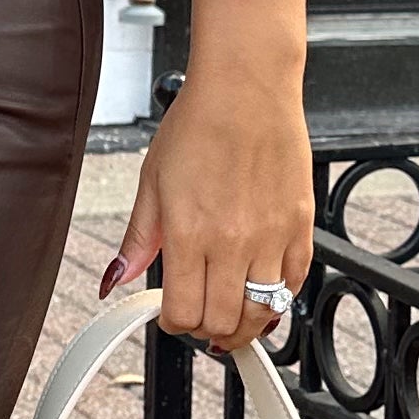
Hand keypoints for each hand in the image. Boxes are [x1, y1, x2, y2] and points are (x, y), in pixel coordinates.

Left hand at [101, 66, 312, 350]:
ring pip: (262, 313)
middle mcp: (232, 242)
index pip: (182, 313)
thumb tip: (117, 280)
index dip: (173, 323)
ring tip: (230, 314)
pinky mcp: (301, 225)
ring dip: (243, 323)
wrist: (247, 88)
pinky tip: (261, 288)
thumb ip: (137, 240)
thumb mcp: (152, 183)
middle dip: (205, 330)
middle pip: (222, 322)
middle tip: (199, 317)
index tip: (170, 314)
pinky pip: (295, 283)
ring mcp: (271, 236)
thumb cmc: (197, 125)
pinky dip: (279, 297)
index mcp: (188, 234)